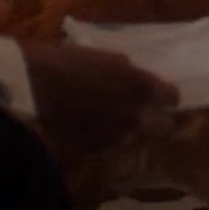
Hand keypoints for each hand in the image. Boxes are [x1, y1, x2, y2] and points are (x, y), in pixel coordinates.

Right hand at [22, 42, 179, 155]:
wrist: (35, 86)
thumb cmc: (69, 62)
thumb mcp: (107, 58)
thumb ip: (129, 73)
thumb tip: (136, 78)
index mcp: (143, 86)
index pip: (174, 98)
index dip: (166, 97)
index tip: (158, 95)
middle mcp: (137, 116)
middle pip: (166, 128)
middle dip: (159, 120)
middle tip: (144, 113)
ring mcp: (118, 137)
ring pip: (139, 139)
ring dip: (133, 131)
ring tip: (115, 120)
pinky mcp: (98, 151)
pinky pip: (114, 147)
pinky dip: (109, 139)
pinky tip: (94, 128)